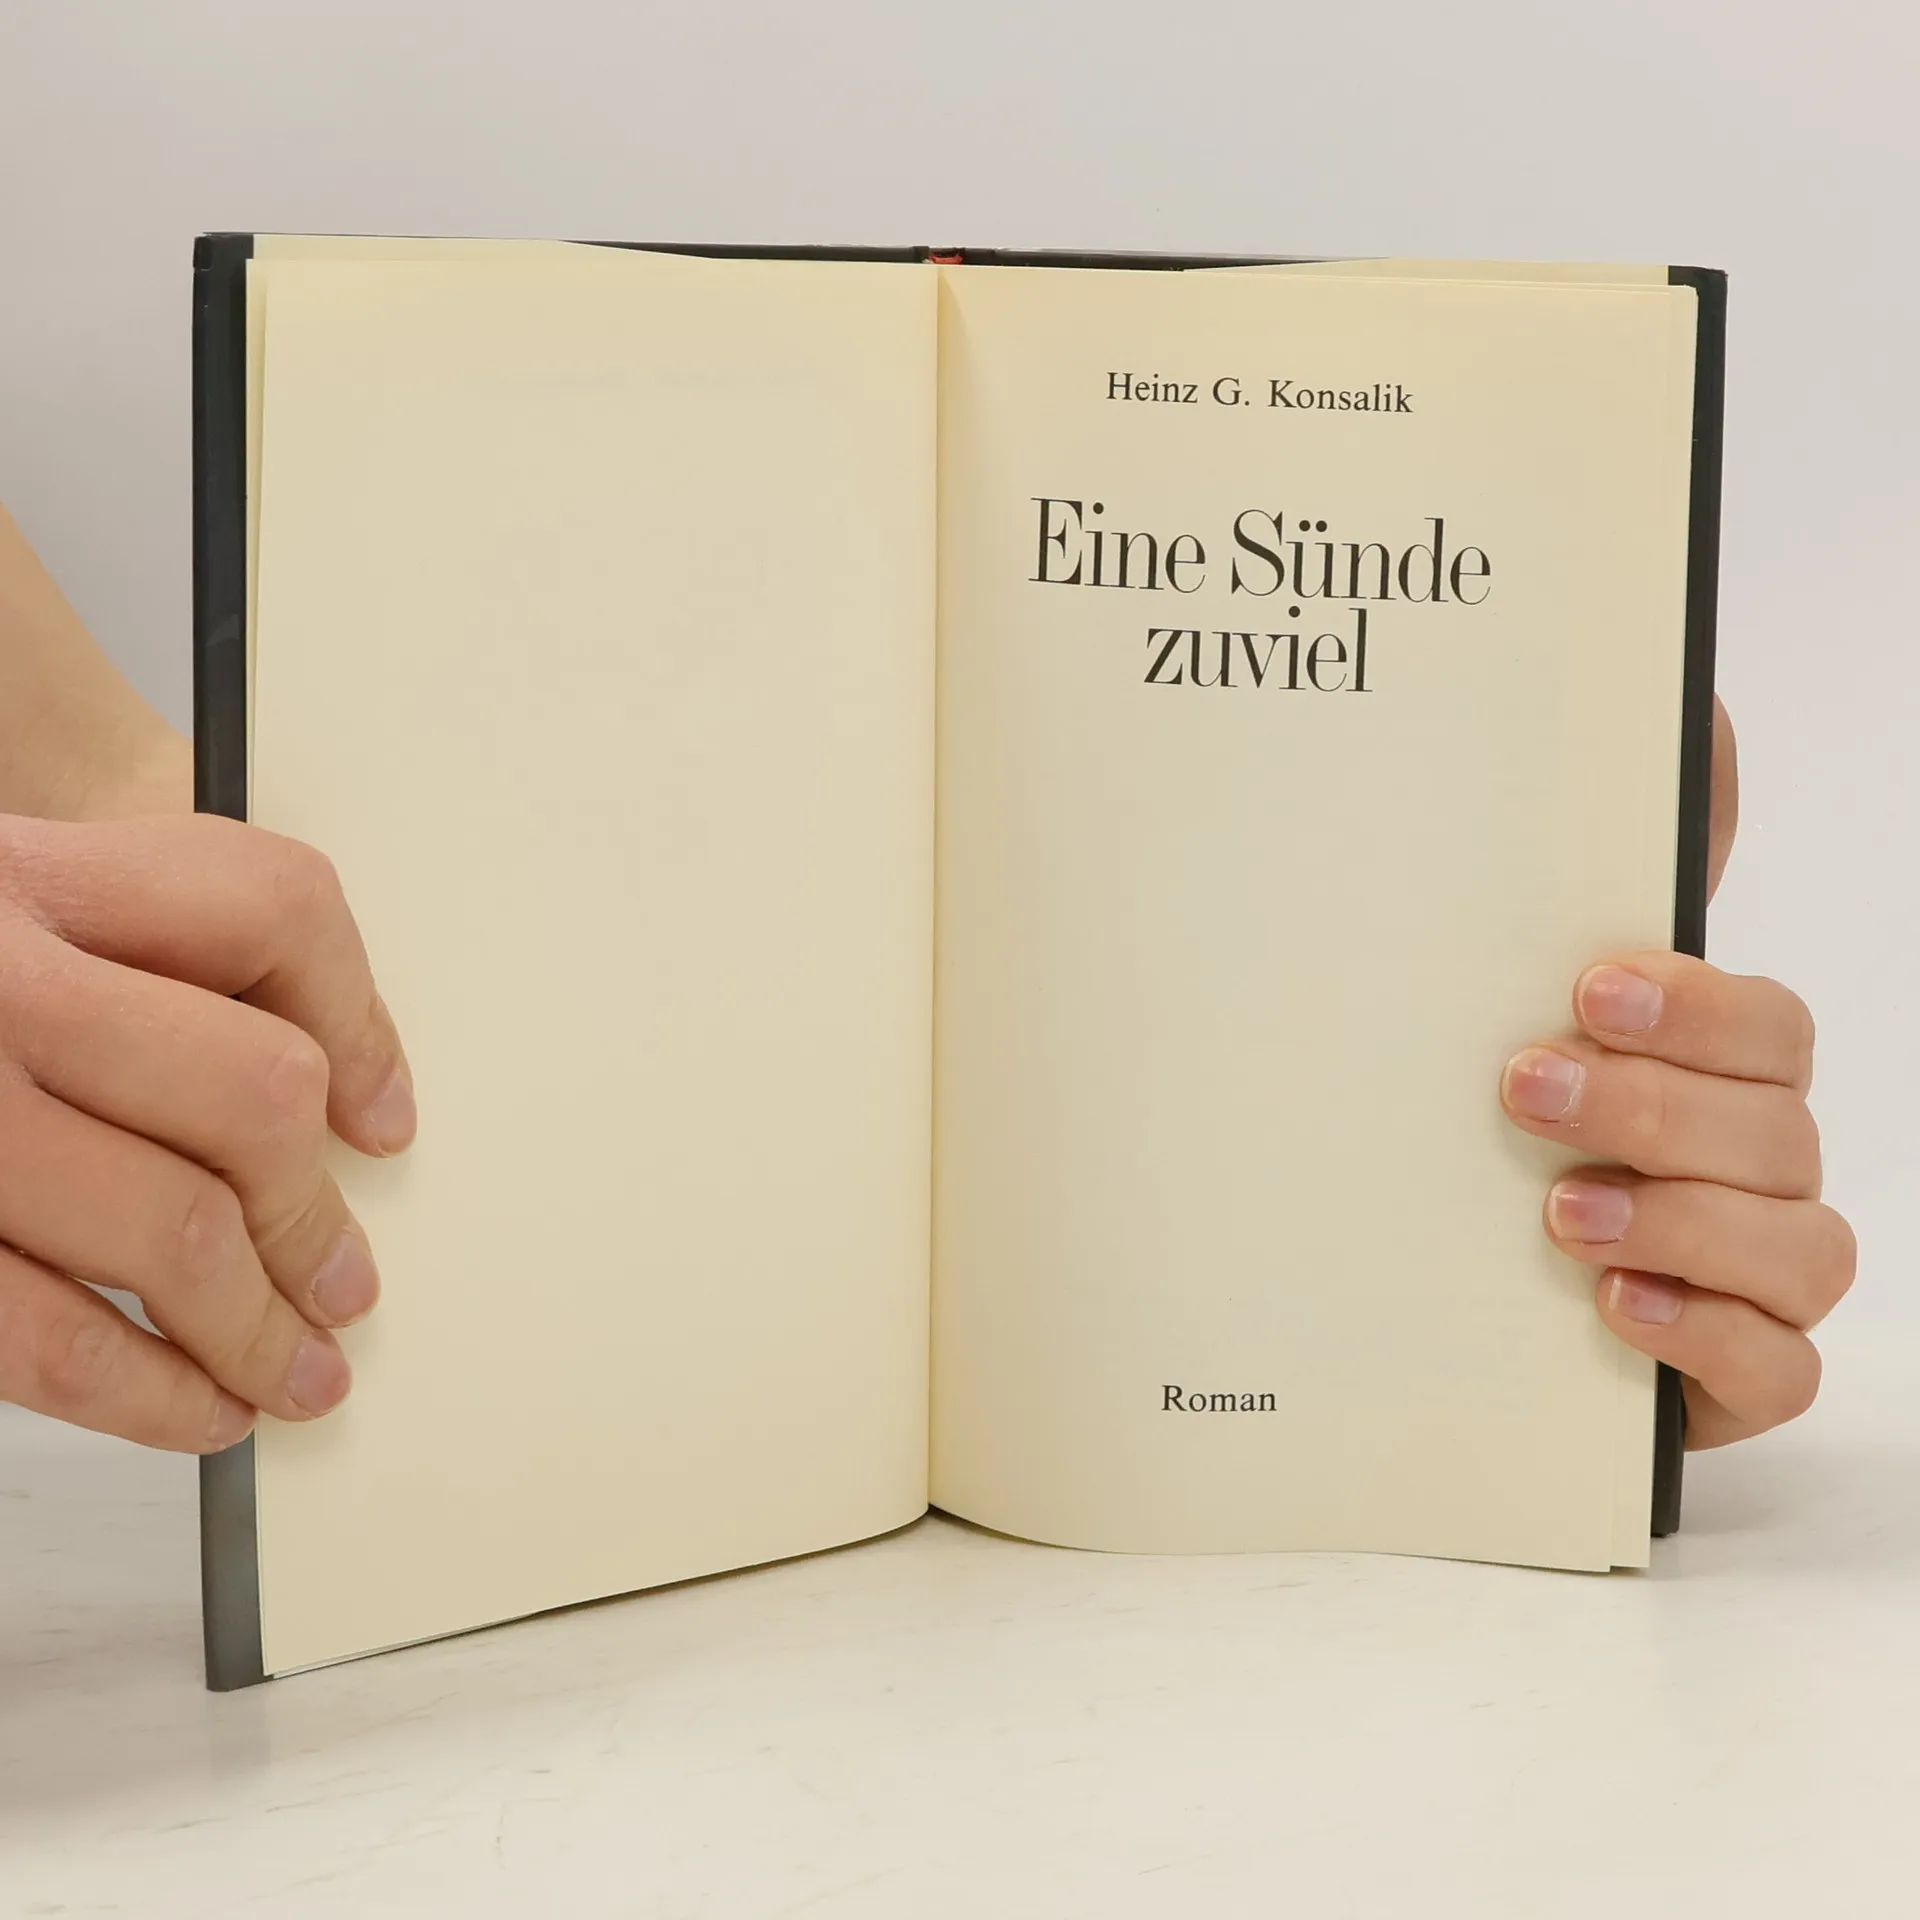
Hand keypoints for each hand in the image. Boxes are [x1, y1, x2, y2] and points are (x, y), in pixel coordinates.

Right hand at [0, 813, 414, 1451]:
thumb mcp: (13, 906)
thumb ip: (147, 957)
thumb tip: (343, 1098)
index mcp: (31, 875)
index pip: (271, 906)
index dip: (360, 1021)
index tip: (382, 1119)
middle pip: (252, 1092)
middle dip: (314, 1214)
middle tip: (349, 1283)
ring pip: (172, 1229)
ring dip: (261, 1326)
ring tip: (303, 1371)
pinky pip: (44, 1340)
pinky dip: (151, 1393)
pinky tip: (201, 1408)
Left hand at [1500, 700, 1853, 1445]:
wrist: (1446, 1278)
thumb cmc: (1483, 1126)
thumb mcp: (1491, 992)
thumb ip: (1582, 869)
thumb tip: (1690, 716)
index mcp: (1710, 1070)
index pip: (1769, 1026)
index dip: (1698, 1006)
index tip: (1588, 990)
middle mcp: (1752, 1162)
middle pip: (1780, 1127)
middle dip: (1654, 1108)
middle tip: (1524, 1093)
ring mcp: (1754, 1270)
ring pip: (1805, 1246)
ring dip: (1684, 1224)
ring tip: (1560, 1217)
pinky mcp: (1733, 1369)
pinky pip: (1782, 1365)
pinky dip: (1711, 1338)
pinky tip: (1616, 1310)